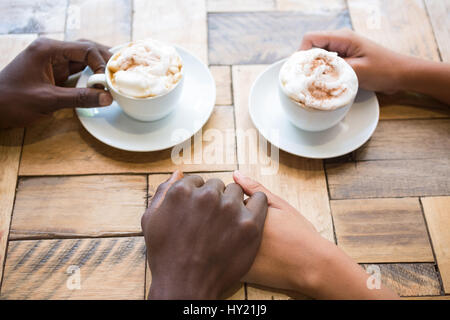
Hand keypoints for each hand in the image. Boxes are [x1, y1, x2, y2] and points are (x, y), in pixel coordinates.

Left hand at [0, 37, 112, 127]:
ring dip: (100, 65)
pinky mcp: (54, 72)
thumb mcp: (48, 100)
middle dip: (105, 59)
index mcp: (47, 50)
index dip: (102, 63)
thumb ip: (79, 98)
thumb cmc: (12, 101)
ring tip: (116, 74)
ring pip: (84, 57)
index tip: (111, 80)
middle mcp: (51, 51)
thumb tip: (107, 98)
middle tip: (121, 73)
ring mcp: (53, 61)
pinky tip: (103, 79)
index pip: (84, 49)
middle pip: (86, 48)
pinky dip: (91, 73)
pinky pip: (78, 68)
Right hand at [142, 171, 267, 299]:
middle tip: (213, 219)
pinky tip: (248, 214)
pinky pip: (260, 200)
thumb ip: (164, 191)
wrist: (186, 286)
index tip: (200, 209)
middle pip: (217, 185)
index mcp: (183, 191)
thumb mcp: (152, 220)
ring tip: (227, 221)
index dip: (198, 195)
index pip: (197, 180)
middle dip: (215, 198)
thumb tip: (178, 173)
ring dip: (233, 202)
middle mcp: (207, 196)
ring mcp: (230, 210)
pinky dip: (256, 204)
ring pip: (236, 192)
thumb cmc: (166, 255)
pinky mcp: (250, 224)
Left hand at [234, 171, 398, 299]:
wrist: (313, 265)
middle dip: (236, 225)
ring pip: (227, 242)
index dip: (244, 212)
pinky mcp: (239, 271)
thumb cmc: (299, 234)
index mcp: (245, 212)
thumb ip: (255, 189)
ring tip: (264, 248)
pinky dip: (237, 258)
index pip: (231, 205)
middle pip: (226, 223)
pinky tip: (258, 259)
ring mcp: (238, 253)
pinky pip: (230, 261)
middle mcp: (238, 232)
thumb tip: (235, 174)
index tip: (262, 220)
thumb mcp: (280, 205)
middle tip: (266, 236)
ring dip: (234, 241)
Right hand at [300, 29, 406, 93]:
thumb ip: (334, 70)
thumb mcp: (357, 72)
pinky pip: (327, 63)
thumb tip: (313, 75)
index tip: (300, 71)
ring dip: (315, 69)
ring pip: (318, 56)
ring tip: (314, 83)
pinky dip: (323, 73)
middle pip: (311, 47)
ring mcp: (342, 49)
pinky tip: (325, 83)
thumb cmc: (384, 70)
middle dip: (306, 63)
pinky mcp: (345, 59)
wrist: (402, 75)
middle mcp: (340, 41)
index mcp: (342, 38)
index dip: (301, 54)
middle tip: (304, 80)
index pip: (310, 39)